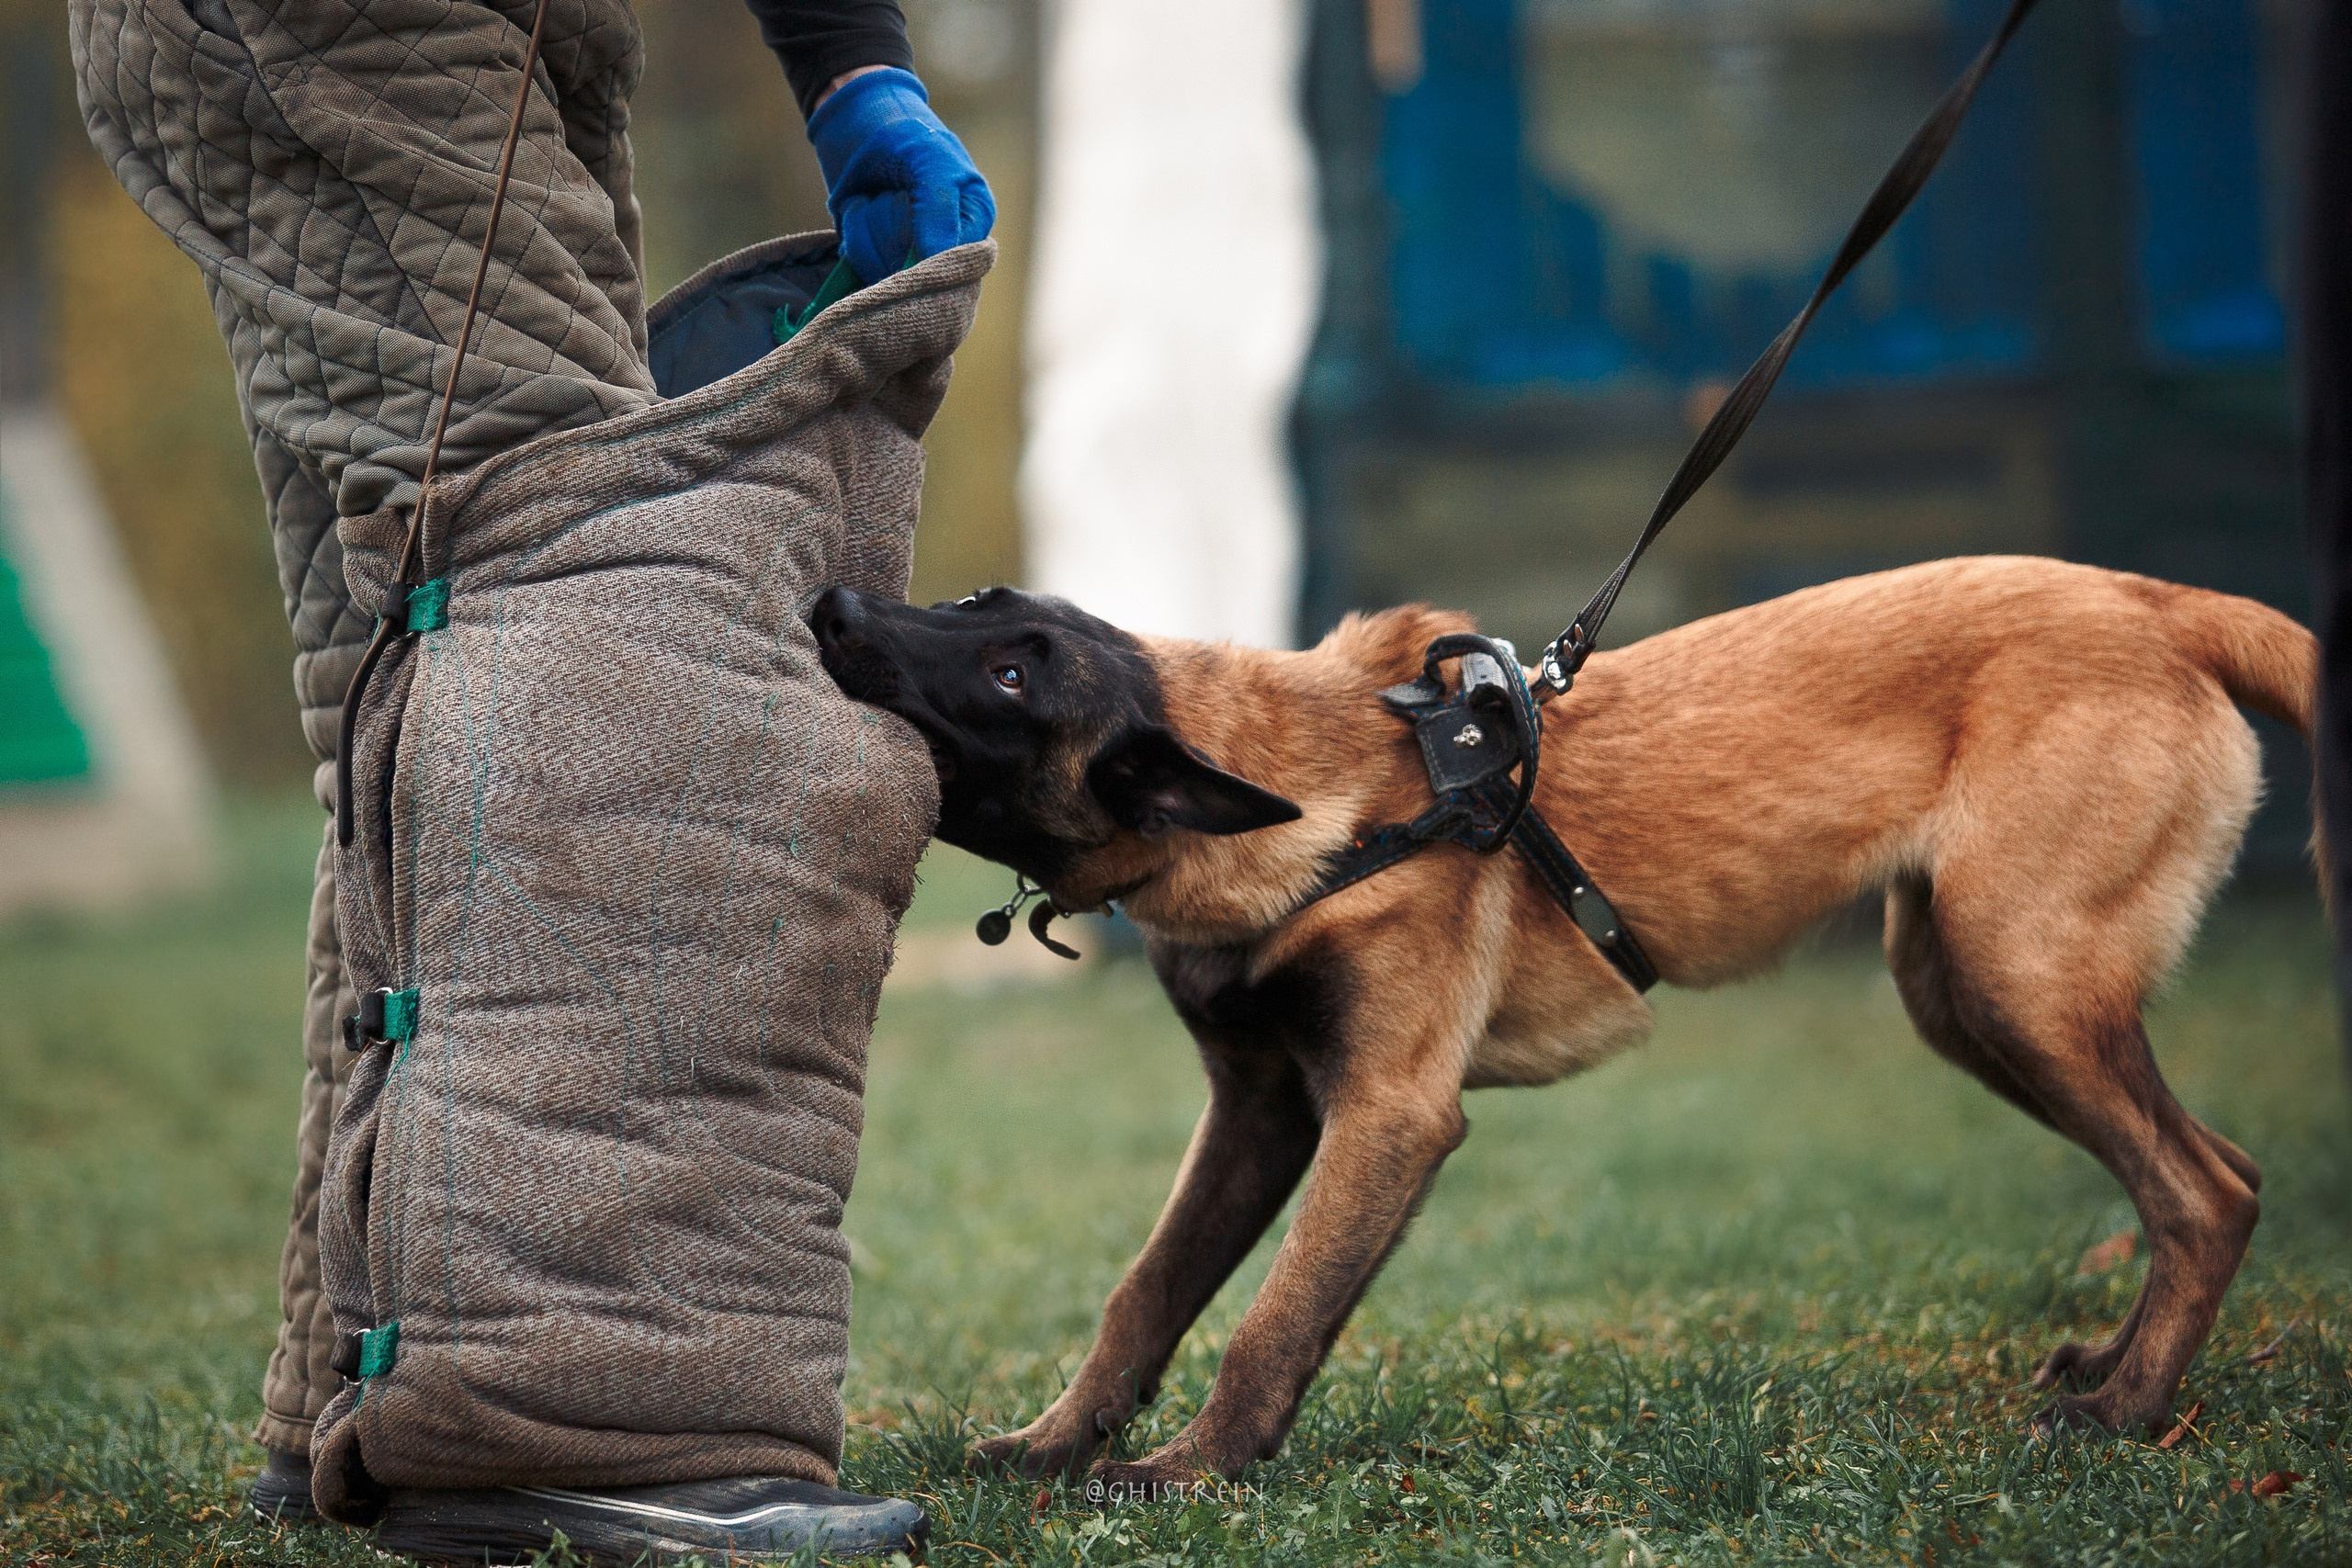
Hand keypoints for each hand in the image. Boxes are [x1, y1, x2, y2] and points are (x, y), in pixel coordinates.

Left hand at [806, 67, 994, 285]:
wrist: (854, 119)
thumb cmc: (903, 133)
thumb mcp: (929, 160)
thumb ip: (939, 209)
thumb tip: (936, 261)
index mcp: (973, 222)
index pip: (956, 267)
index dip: (927, 254)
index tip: (909, 218)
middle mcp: (944, 245)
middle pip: (917, 274)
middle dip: (891, 232)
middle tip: (887, 193)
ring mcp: (908, 253)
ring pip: (885, 272)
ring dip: (867, 229)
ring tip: (870, 197)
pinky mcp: (876, 255)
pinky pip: (862, 267)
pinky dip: (853, 235)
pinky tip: (858, 207)